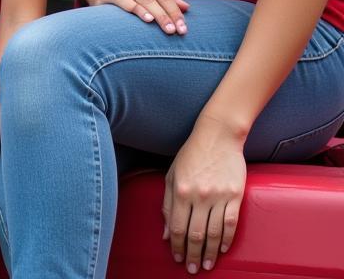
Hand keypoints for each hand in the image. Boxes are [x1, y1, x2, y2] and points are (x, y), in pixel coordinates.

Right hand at [87, 0, 189, 34]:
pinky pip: (125, 2)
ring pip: (144, 0)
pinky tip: (147, 19)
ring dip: (157, 14)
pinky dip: (138, 10)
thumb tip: (187, 8)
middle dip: (168, 15)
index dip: (176, 11)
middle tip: (177, 31)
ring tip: (167, 28)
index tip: (184, 28)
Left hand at [163, 118, 246, 272]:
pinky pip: (231, 224)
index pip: (178, 226)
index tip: (177, 257)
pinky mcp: (235, 196)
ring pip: (213, 233)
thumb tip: (166, 232)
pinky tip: (221, 249)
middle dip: (192, 254)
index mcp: (181, 190)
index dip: (177, 245)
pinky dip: (226, 240)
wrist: (217, 136)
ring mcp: (218, 197)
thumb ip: (168, 203)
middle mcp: (199, 196)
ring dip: (209, 253)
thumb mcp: (172, 174)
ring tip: (206, 265)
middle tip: (191, 268)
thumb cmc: (191, 154)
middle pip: (195, 234)